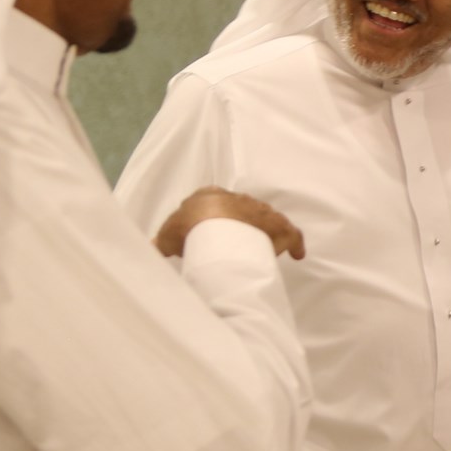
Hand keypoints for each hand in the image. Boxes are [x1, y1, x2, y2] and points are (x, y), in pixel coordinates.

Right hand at [154, 187, 304, 259]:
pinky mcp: (278, 225)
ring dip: (264, 233)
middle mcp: (238, 199)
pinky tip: (297, 255)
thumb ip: (164, 242)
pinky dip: (295, 243)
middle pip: (242, 211)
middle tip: (237, 243)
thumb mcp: (168, 235)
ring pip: (266, 220)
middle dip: (240, 225)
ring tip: (262, 250)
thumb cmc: (187, 228)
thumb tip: (153, 248)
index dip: (213, 217)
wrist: (213, 225)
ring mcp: (260, 211)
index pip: (213, 202)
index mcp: (209, 196)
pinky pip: (291, 234)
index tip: (211, 230)